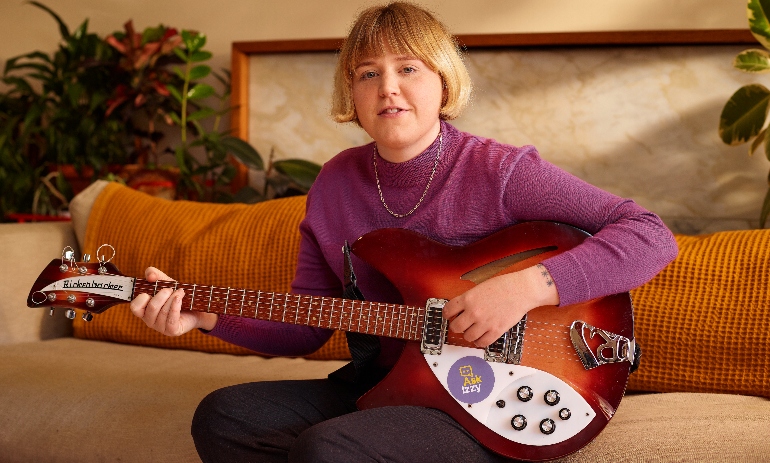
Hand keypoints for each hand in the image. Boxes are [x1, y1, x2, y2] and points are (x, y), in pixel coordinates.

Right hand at [129, 267, 217, 335]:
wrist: (195, 308)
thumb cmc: (176, 295)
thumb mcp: (165, 282)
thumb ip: (154, 275)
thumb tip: (149, 275)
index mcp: (144, 310)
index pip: (135, 307)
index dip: (141, 298)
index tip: (152, 289)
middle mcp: (150, 320)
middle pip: (151, 308)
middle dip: (162, 295)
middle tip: (170, 289)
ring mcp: (160, 327)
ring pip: (163, 312)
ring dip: (172, 298)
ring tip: (180, 291)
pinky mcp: (172, 331)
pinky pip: (171, 320)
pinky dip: (175, 307)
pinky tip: (179, 299)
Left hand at [442, 264, 558, 346]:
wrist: (521, 290)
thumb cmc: (503, 286)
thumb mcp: (480, 287)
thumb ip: (468, 299)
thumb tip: (458, 309)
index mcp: (468, 298)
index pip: (447, 311)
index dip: (447, 314)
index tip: (449, 316)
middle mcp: (474, 312)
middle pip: (455, 327)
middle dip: (456, 326)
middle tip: (460, 324)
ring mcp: (485, 323)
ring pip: (467, 337)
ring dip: (468, 334)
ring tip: (472, 330)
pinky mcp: (496, 331)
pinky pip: (482, 343)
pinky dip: (479, 341)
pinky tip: (481, 336)